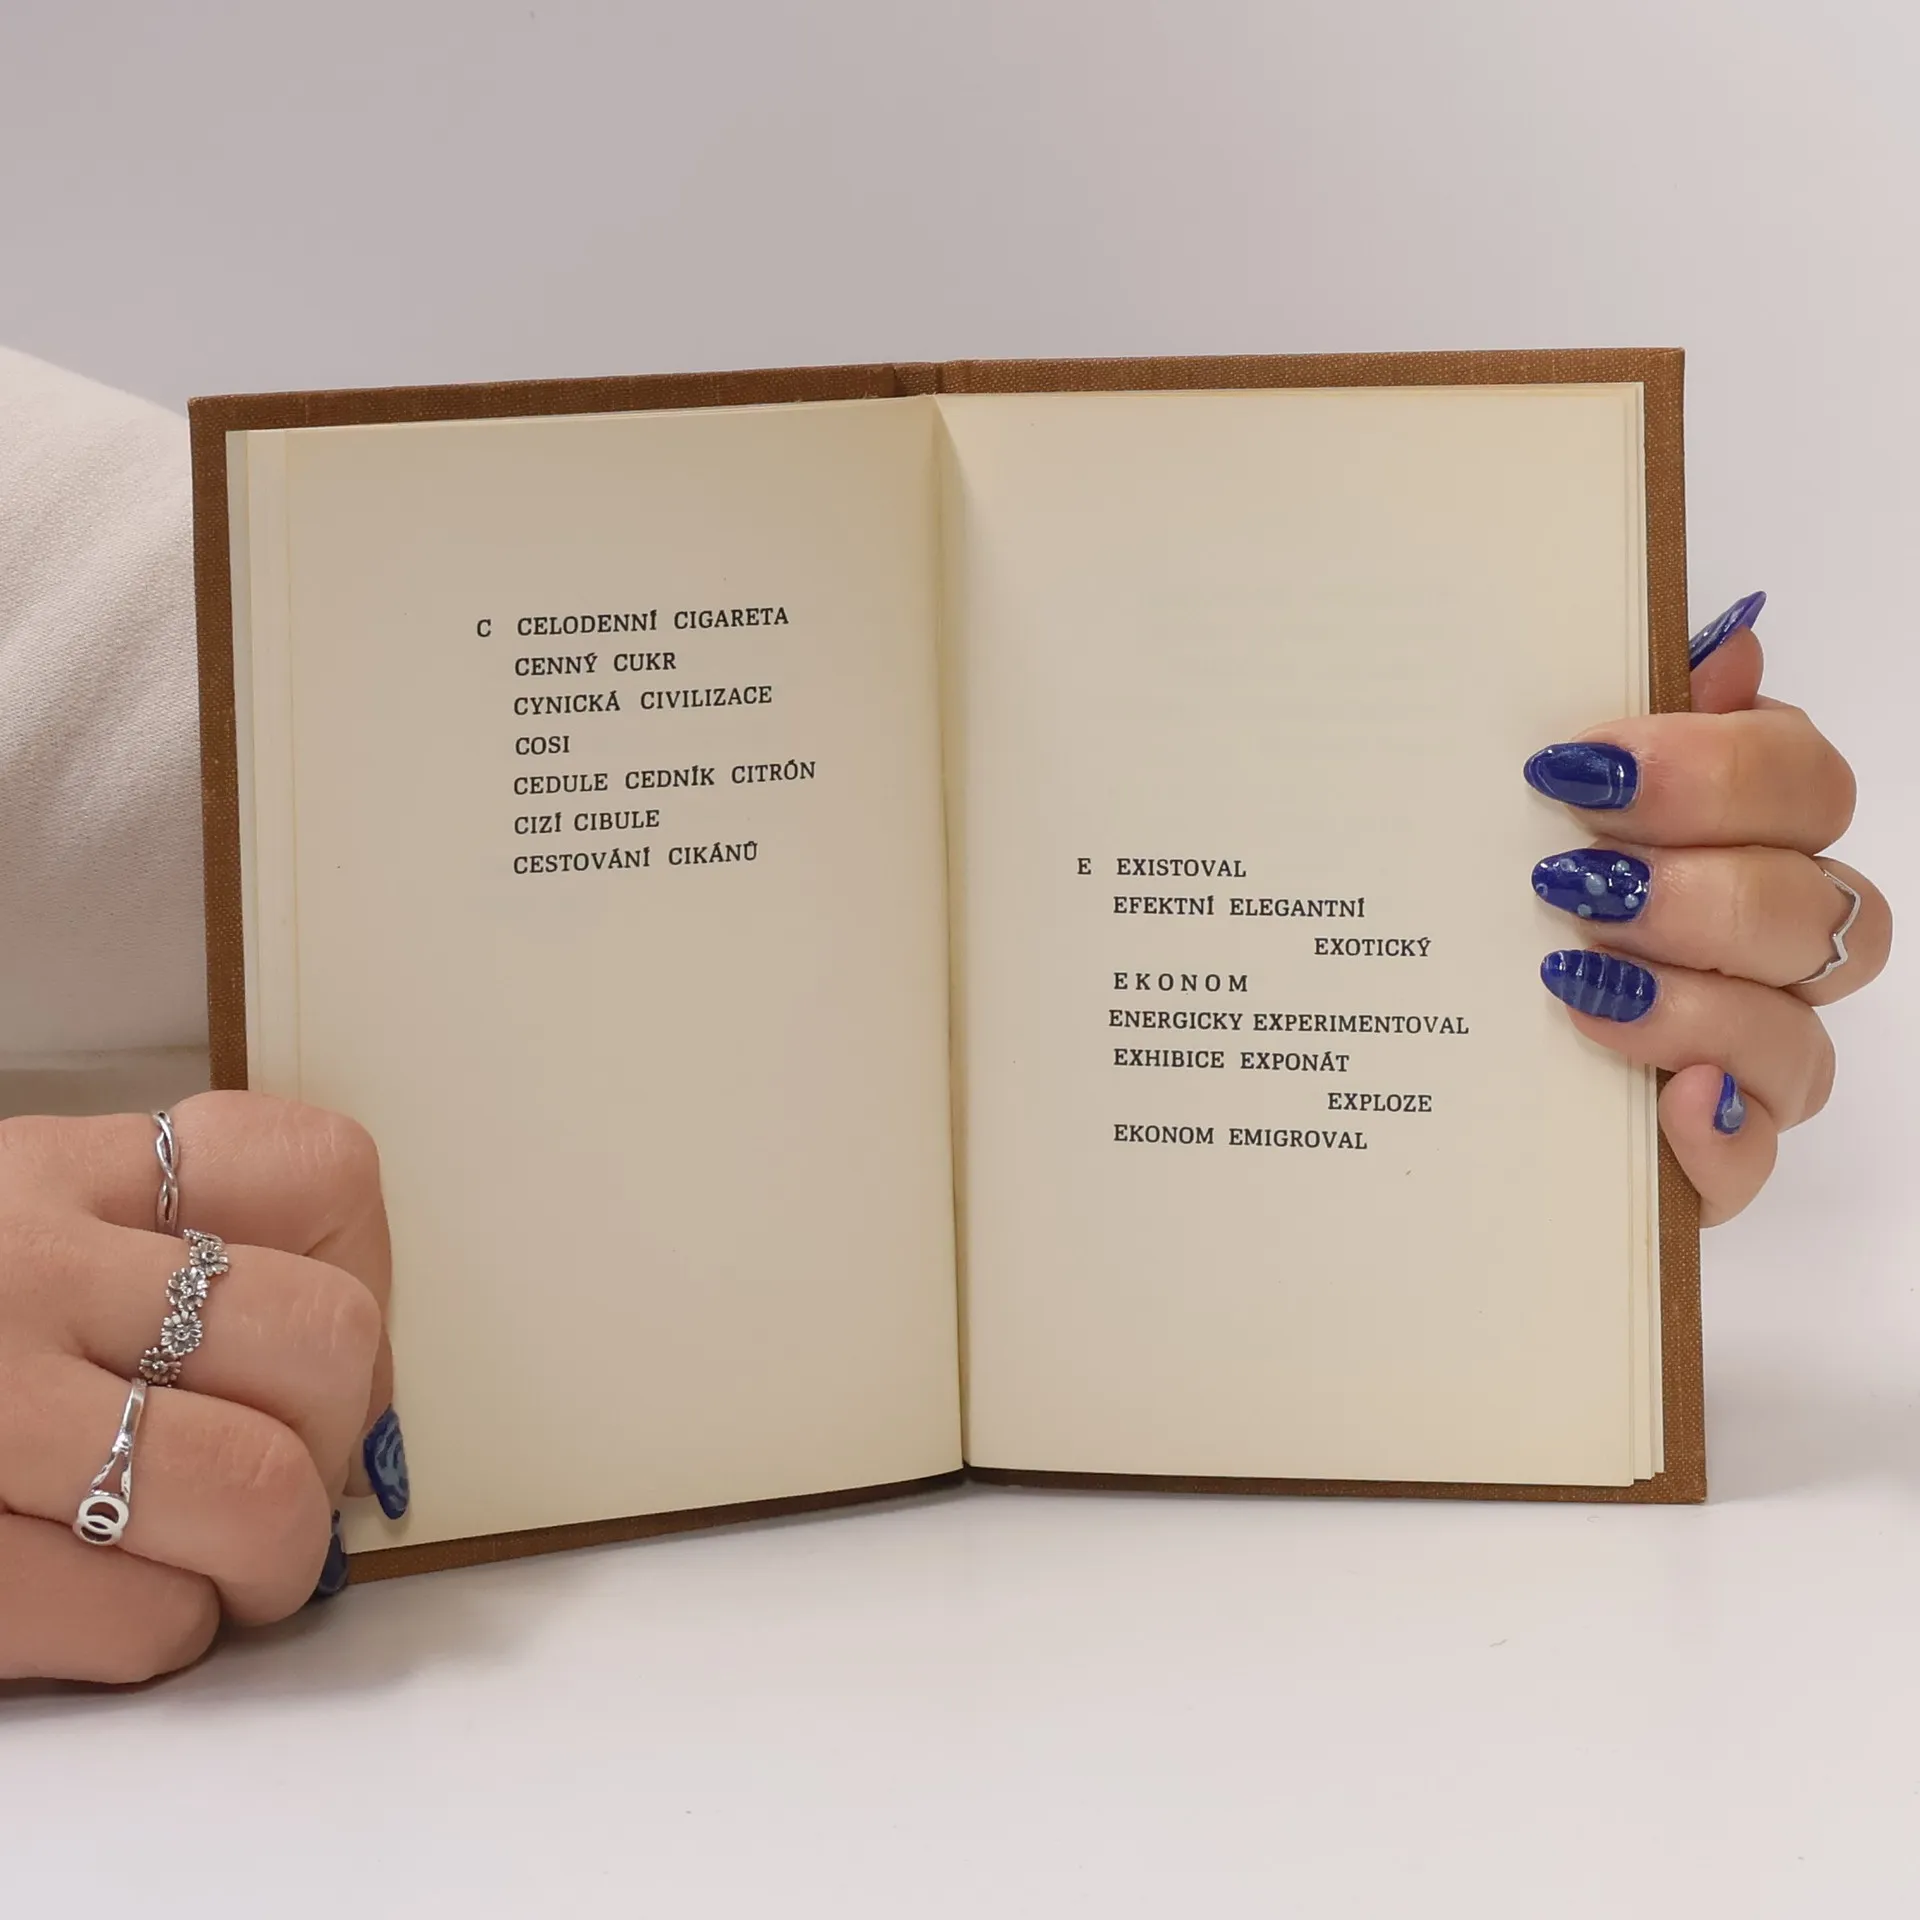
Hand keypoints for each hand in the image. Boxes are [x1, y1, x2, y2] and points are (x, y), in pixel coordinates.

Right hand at [0, 1091, 397, 1682]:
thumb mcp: (9, 1230)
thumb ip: (162, 1253)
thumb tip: (357, 1386)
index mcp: (55, 1176)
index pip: (317, 1172)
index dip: (366, 1274)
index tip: (321, 1350)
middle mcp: (18, 1272)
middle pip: (327, 1338)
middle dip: (339, 1437)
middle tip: (282, 1477)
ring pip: (261, 1490)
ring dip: (270, 1558)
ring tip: (215, 1562)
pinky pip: (149, 1620)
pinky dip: (162, 1634)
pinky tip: (103, 1604)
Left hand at [1524, 593, 1889, 1225]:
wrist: (1383, 1053)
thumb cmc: (1462, 903)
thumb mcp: (1501, 806)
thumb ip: (1616, 730)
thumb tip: (1724, 643)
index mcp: (1728, 840)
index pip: (1801, 779)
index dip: (1716, 766)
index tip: (1579, 769)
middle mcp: (1757, 948)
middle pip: (1822, 903)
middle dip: (1703, 888)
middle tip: (1575, 885)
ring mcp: (1742, 1058)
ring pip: (1802, 1033)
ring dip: (1698, 1002)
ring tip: (1574, 983)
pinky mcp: (1705, 1156)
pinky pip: (1754, 1157)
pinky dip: (1717, 1135)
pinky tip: (1665, 1104)